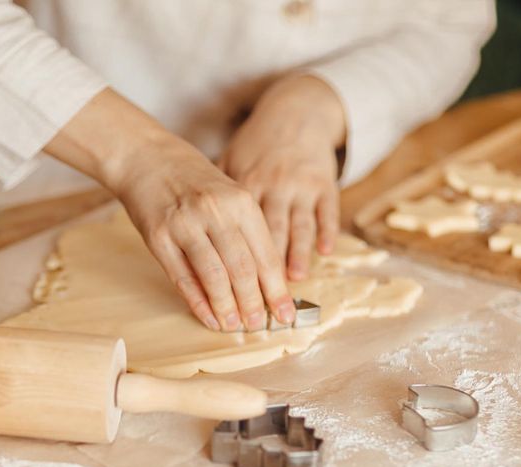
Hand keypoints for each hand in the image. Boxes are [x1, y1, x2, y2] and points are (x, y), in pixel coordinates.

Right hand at [46, 90, 295, 331]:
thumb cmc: (194, 179)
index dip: (277, 290)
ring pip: (213, 276)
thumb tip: (265, 281)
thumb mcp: (230, 194)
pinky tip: (207, 316)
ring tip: (234, 326)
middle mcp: (215, 212)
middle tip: (259, 326)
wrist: (147, 157)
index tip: (286, 313)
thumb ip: (247, 232)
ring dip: (226, 307)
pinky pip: (182, 277)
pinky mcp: (159, 238)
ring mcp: (185, 225)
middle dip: (253, 303)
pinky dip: (197, 301)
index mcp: (242, 201)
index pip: (266, 255)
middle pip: (242, 269)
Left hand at [219, 75, 345, 279]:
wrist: (294, 114)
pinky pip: (327, 209)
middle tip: (262, 298)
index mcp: (243, 186)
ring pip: (298, 224)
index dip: (233, 263)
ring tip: (294, 279)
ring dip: (297, 253)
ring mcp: (299, 184)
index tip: (231, 290)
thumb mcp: (230, 166)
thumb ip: (214, 202)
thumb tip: (193, 236)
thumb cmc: (256, 147)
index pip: (236, 232)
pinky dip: (327, 231)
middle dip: (264, 270)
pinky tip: (324, 252)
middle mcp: (272, 186)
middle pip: (267, 233)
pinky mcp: (324, 182)